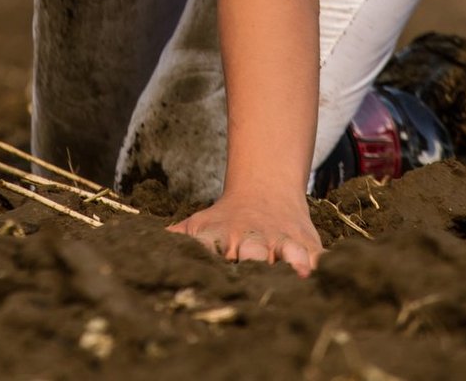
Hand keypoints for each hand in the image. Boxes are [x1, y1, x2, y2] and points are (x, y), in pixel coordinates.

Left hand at [168, 188, 322, 275]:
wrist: (267, 189)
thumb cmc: (227, 218)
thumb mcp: (201, 225)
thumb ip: (178, 240)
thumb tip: (141, 246)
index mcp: (226, 239)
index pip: (218, 252)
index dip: (218, 262)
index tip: (218, 270)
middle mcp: (255, 241)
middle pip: (255, 252)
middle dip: (254, 262)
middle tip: (254, 271)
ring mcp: (284, 242)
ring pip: (290, 252)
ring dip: (292, 261)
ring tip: (297, 271)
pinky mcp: (309, 247)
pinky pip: (319, 258)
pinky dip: (321, 266)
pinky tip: (324, 275)